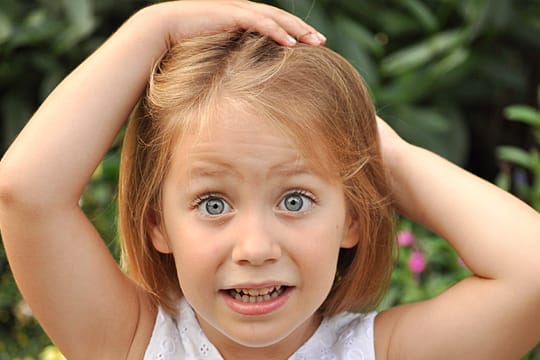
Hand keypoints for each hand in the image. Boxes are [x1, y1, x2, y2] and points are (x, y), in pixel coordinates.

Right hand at [143, 0, 325, 46]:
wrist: (162, 31)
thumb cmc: (187, 47)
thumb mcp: (217, 55)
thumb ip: (234, 61)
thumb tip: (244, 81)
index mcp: (243, 21)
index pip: (275, 24)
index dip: (295, 32)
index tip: (313, 45)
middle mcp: (243, 12)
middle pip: (281, 19)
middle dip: (303, 29)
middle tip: (322, 41)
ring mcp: (237, 11)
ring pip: (274, 18)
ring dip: (296, 29)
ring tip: (314, 41)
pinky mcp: (230, 14)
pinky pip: (259, 22)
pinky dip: (276, 31)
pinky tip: (290, 43)